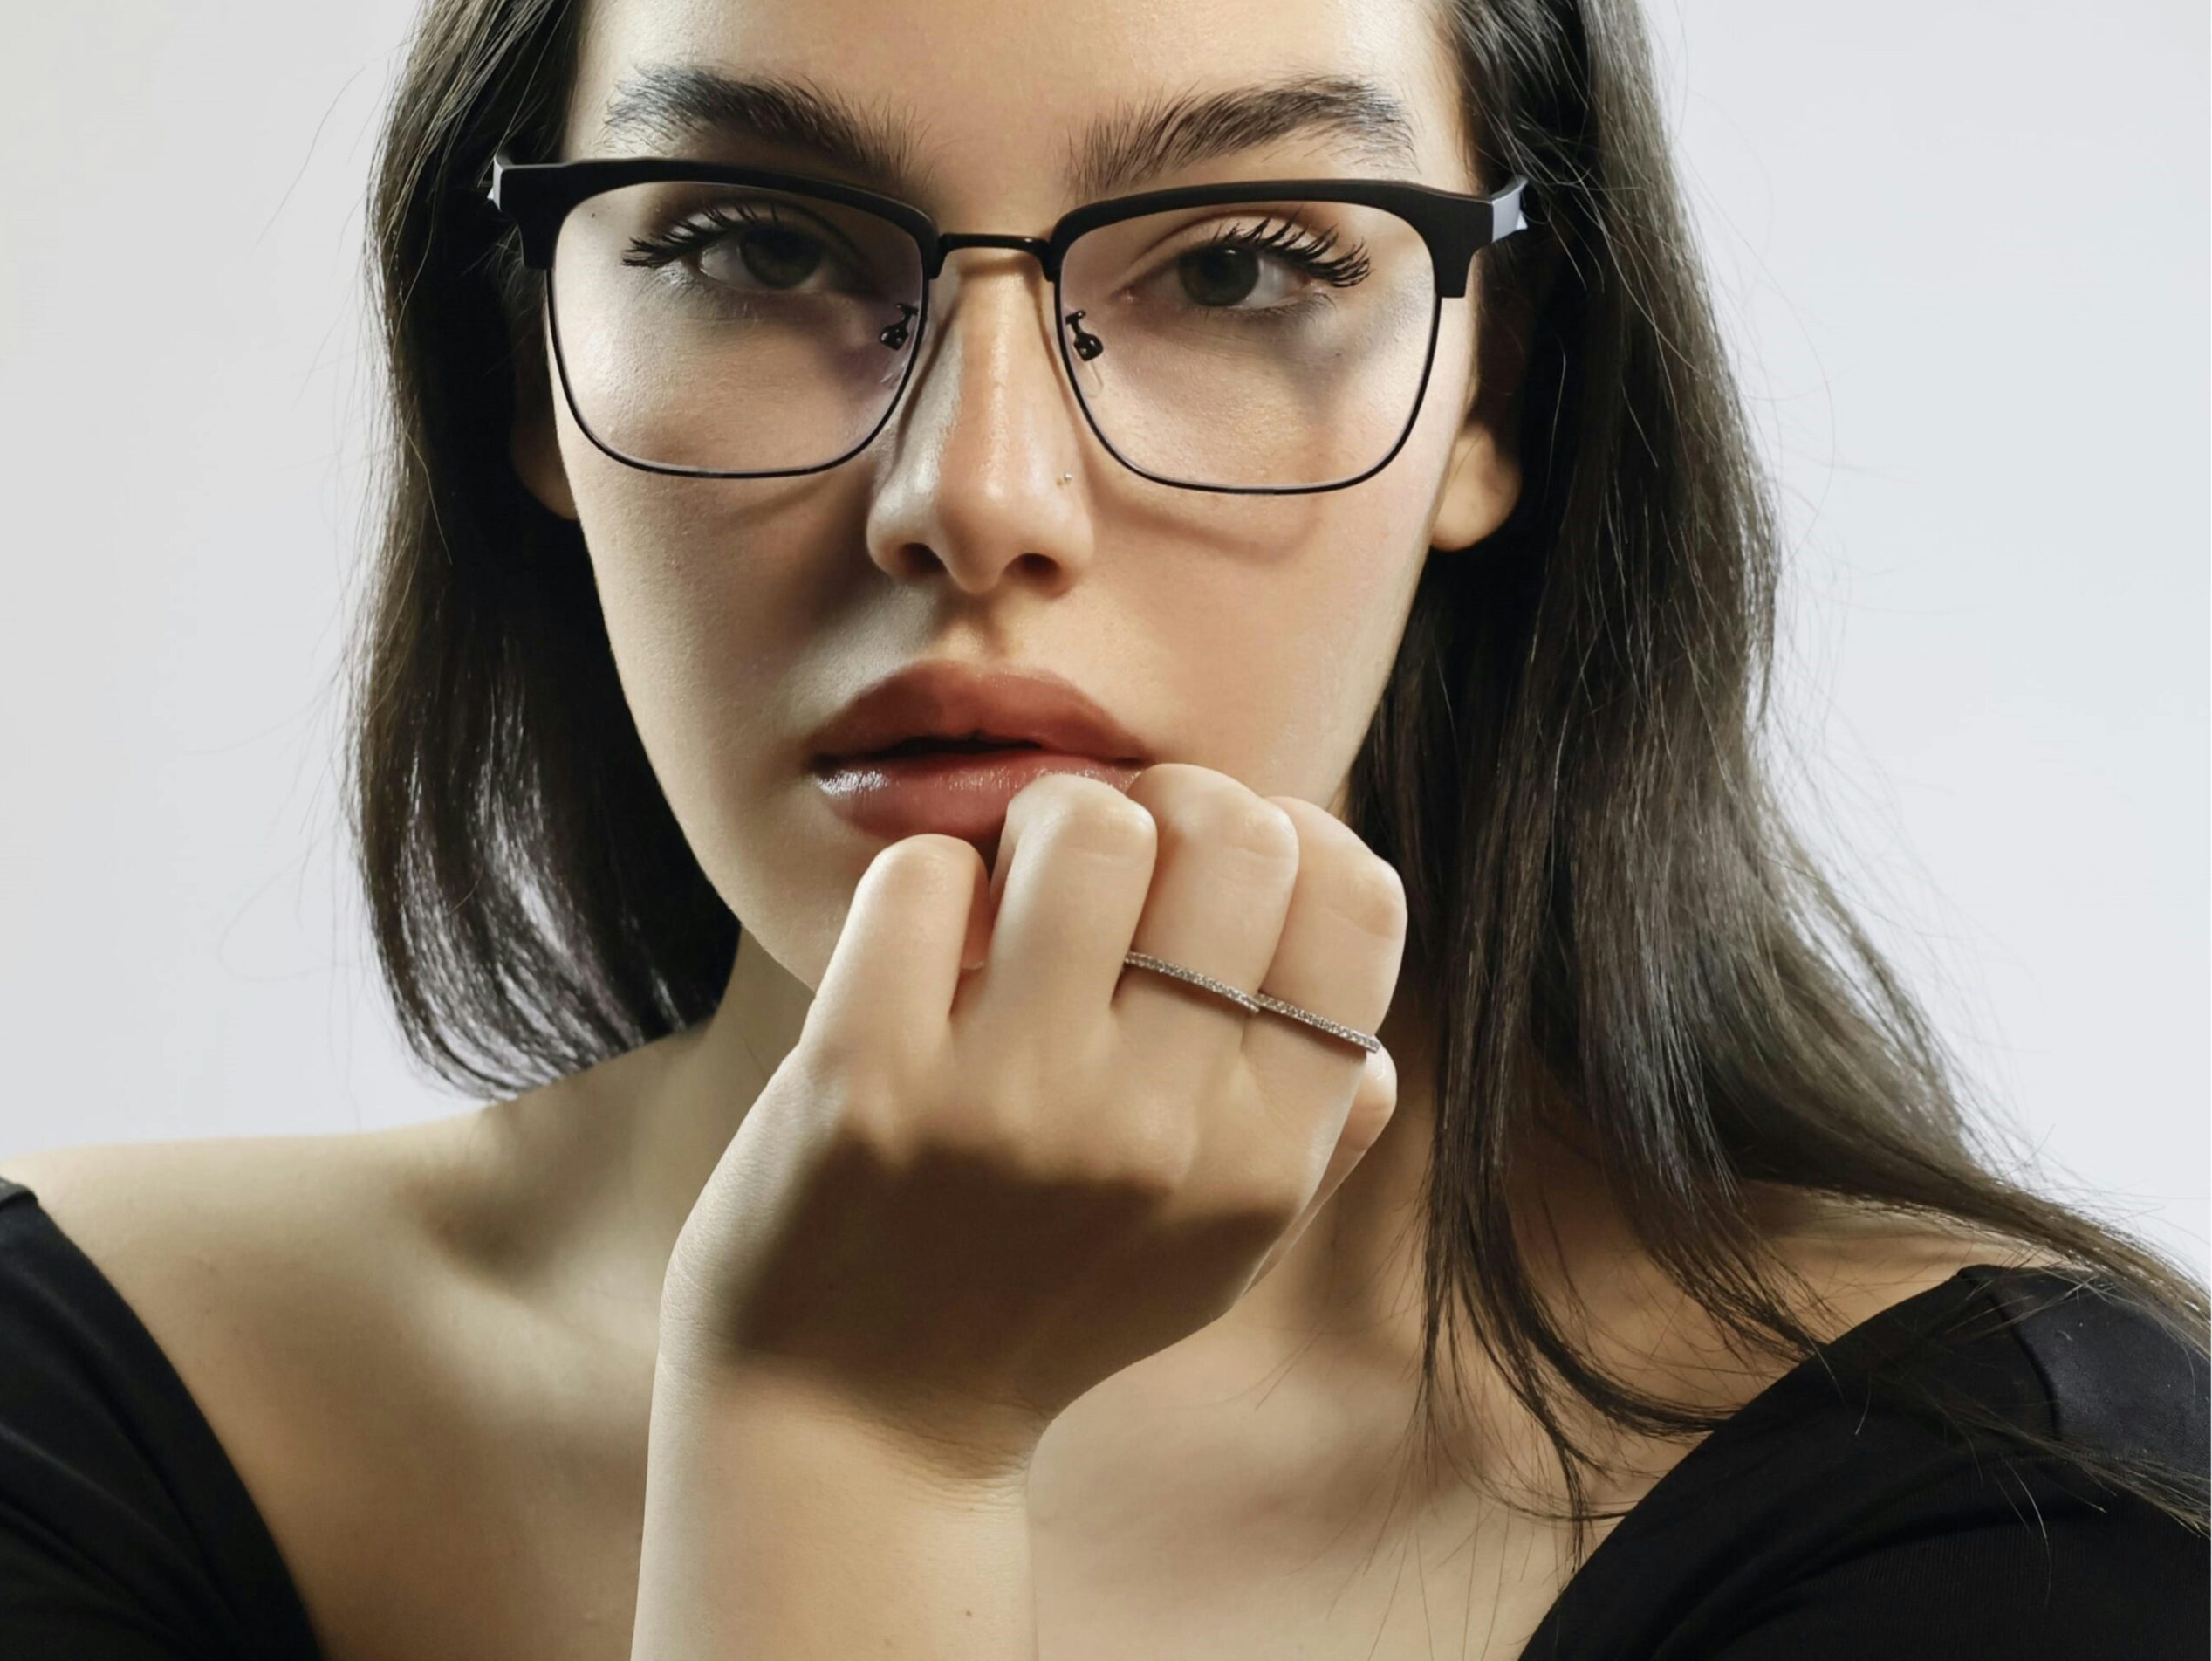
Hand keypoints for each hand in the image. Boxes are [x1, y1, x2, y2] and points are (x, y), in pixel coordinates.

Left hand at [657, 763, 1405, 1485]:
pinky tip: (924, 945)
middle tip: (1118, 851)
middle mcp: (1155, 1131)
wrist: (854, 1423)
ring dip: (1049, 820)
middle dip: (1175, 801)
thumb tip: (1371, 1031)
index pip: (1355, 901)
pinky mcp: (865, 1081)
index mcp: (1263, 1159)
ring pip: (1088, 824)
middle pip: (1235, 833)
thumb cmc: (1049, 1298)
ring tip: (1018, 880)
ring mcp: (1009, 1105)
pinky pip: (926, 871)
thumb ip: (1320, 1139)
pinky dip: (926, 877)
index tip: (1226, 867)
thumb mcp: (1218, 1251)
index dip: (1298, 835)